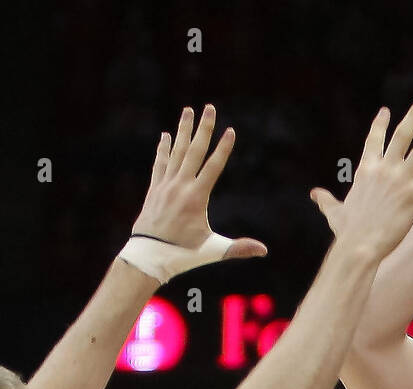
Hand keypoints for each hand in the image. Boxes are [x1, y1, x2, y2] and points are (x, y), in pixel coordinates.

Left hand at [131, 104, 266, 259]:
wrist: (148, 255)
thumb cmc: (183, 255)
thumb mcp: (213, 250)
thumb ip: (238, 248)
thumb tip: (264, 250)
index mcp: (196, 198)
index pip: (213, 167)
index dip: (223, 149)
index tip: (230, 131)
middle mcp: (180, 186)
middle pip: (194, 151)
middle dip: (203, 129)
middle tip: (209, 108)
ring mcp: (165, 185)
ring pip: (176, 152)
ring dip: (183, 130)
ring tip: (188, 110)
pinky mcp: (154, 189)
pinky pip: (160, 163)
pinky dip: (164, 149)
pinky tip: (166, 135)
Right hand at [309, 95, 412, 259]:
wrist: (359, 245)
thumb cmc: (347, 231)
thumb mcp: (334, 211)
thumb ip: (325, 200)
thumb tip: (314, 194)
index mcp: (366, 169)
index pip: (374, 140)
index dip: (380, 124)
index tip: (386, 111)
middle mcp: (385, 168)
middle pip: (402, 134)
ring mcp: (401, 179)